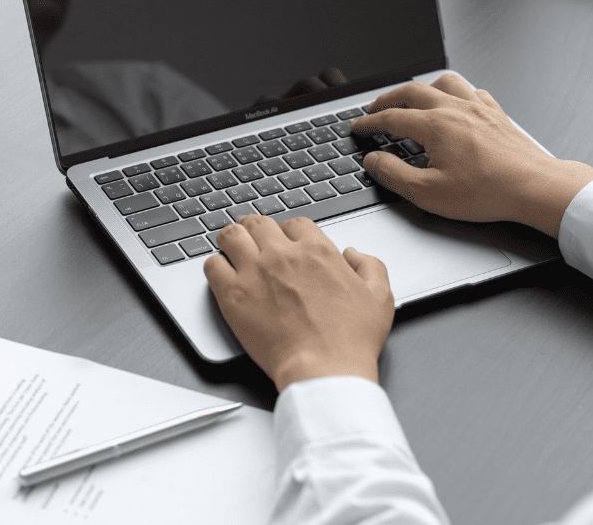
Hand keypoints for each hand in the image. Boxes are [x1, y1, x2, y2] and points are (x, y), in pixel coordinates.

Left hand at [204, 215, 394, 390]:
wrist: (323, 369)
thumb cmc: (351, 339)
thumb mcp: (380, 296)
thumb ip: (370, 266)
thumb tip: (353, 254)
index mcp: (317, 250)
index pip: (294, 224)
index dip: (289, 232)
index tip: (286, 243)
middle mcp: (282, 255)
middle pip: (258, 223)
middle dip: (255, 228)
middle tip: (252, 237)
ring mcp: (254, 272)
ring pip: (231, 236)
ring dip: (231, 239)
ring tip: (231, 247)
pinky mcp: (233, 295)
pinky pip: (212, 265)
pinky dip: (215, 265)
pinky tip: (222, 272)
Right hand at [351, 74, 592, 237]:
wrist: (534, 188)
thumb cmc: (487, 191)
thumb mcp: (427, 192)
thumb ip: (394, 174)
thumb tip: (374, 161)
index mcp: (435, 126)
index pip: (391, 118)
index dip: (369, 122)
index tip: (358, 127)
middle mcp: (455, 109)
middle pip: (413, 91)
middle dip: (389, 98)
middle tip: (376, 107)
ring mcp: (479, 108)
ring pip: (444, 82)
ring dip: (423, 87)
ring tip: (413, 97)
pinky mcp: (497, 115)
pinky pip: (472, 91)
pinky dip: (456, 93)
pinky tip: (456, 104)